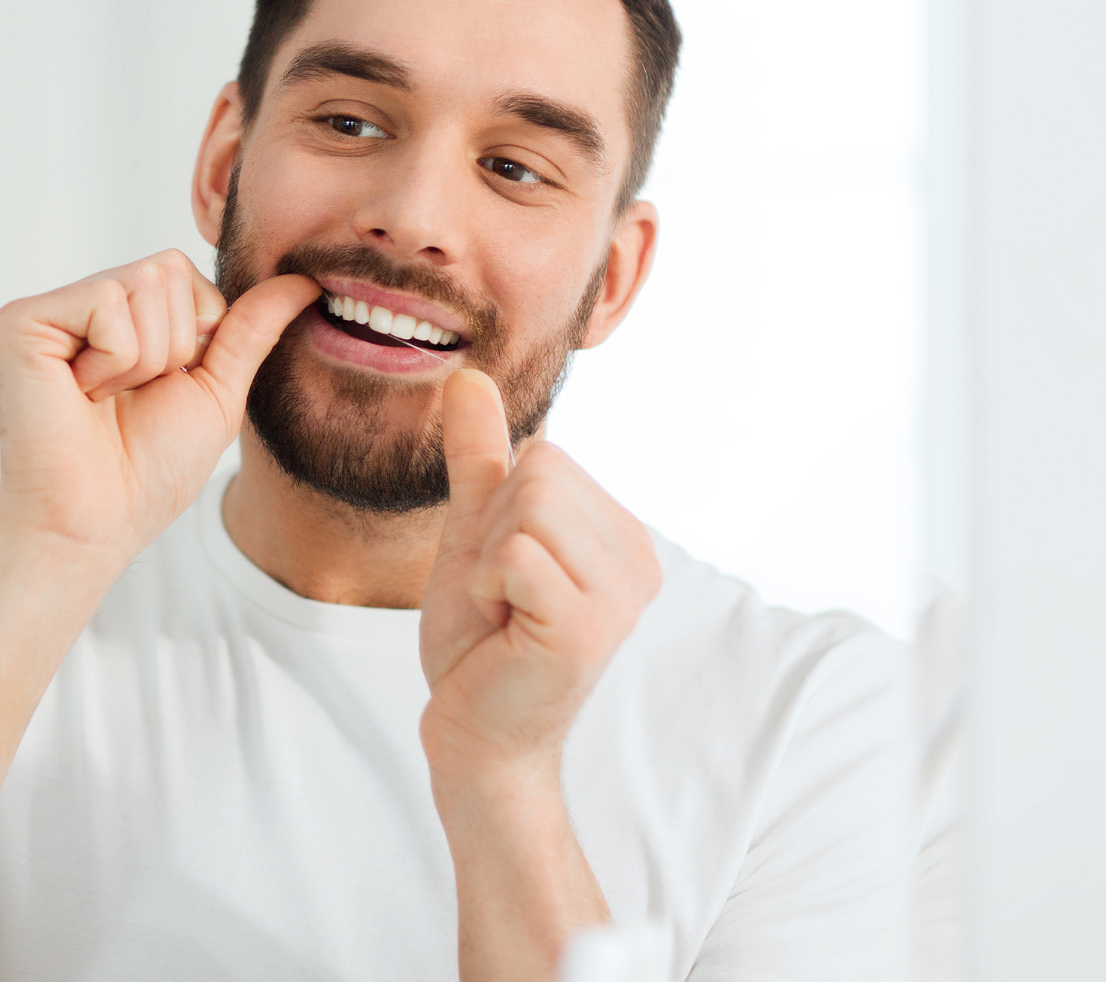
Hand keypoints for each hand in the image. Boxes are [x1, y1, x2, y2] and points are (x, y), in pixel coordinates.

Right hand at [0, 250, 320, 568]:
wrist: (96, 523)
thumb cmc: (147, 471)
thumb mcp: (216, 391)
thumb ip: (251, 330)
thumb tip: (305, 281)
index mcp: (117, 317)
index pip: (183, 272)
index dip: (195, 336)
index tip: (157, 389)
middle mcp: (77, 305)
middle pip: (167, 269)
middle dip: (171, 346)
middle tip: (127, 398)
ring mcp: (47, 311)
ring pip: (143, 283)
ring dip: (144, 360)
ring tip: (102, 400)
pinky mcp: (20, 322)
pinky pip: (107, 303)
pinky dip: (114, 362)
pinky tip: (80, 395)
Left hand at [417, 370, 659, 776]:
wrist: (473, 729)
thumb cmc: (479, 639)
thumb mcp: (474, 530)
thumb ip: (479, 456)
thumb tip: (466, 375)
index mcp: (623, 534)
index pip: (545, 454)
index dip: (500, 510)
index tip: (507, 574)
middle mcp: (639, 560)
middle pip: (540, 470)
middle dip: (493, 531)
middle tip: (503, 597)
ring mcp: (621, 595)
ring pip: (527, 506)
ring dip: (488, 560)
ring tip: (506, 612)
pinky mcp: (587, 627)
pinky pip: (514, 554)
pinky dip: (487, 586)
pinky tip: (506, 631)